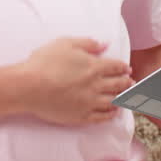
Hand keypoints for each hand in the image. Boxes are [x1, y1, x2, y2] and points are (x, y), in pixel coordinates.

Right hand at [16, 37, 133, 125]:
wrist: (29, 86)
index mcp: (94, 66)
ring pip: (113, 102)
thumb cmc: (44, 62)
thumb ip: (87, 43)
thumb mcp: (65, 43)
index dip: (124, 67)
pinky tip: (113, 112)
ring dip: (122, 99)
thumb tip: (104, 45)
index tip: (127, 69)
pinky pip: (102, 117)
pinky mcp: (81, 116)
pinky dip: (110, 114)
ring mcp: (89, 102)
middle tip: (132, 83)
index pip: (117, 67)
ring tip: (125, 97)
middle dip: (127, 83)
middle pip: (119, 85)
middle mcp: (96, 85)